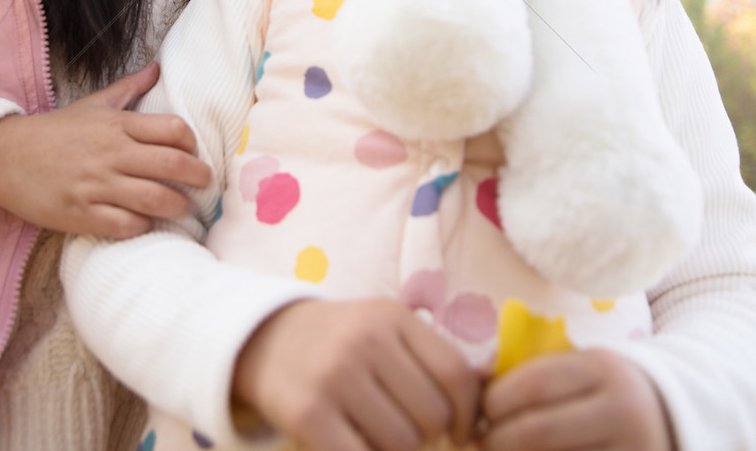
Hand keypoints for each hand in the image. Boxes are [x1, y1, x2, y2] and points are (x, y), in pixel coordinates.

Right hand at [0, 62, 211, 238]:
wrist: (5, 156)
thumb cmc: (55, 131)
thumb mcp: (94, 104)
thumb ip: (130, 87)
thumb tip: (158, 67)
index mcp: (118, 125)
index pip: (173, 129)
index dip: (191, 142)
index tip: (194, 151)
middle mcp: (111, 153)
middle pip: (172, 164)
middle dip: (198, 176)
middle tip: (207, 184)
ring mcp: (96, 185)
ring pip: (153, 198)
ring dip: (177, 206)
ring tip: (184, 208)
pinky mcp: (80, 213)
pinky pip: (123, 224)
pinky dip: (141, 226)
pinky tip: (146, 223)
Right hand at [233, 299, 478, 450]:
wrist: (269, 339)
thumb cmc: (344, 343)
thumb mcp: (386, 330)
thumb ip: (430, 358)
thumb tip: (486, 404)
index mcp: (393, 318)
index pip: (456, 374)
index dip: (469, 414)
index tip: (462, 432)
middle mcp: (366, 340)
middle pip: (431, 415)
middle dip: (429, 438)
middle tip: (411, 436)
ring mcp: (335, 376)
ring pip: (401, 443)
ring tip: (379, 439)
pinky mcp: (308, 413)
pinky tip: (360, 448)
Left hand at [478, 350, 674, 450]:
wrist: (673, 416)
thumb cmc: (606, 388)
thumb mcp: (580, 366)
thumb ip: (530, 371)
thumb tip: (473, 380)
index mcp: (604, 368)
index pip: (534, 383)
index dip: (496, 399)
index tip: (481, 411)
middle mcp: (621, 412)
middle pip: (537, 431)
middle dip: (497, 440)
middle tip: (480, 441)